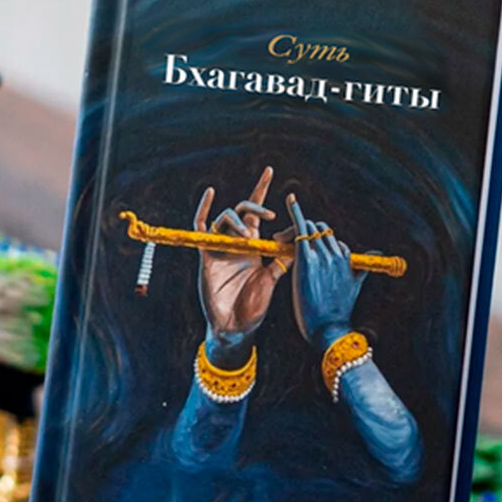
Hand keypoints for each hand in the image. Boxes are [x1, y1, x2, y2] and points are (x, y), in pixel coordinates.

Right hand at [195, 166, 292, 364]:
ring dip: (239, 222)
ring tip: (249, 236)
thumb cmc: (254, 306)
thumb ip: (281, 257)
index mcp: (254, 245)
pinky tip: (212, 194)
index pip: (260, 214)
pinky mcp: (207, 255)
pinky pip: (201, 228)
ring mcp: (221, 247)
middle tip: (270, 216)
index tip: (273, 174)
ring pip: (227, 218)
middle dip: (257, 207)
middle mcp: (237, 242)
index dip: (264, 193)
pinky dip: (205, 210)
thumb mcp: (272, 278)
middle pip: (244, 211)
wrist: (235, 326)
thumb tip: (300, 235)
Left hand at [286, 194, 365, 350]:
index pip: (331, 239)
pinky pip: (301, 229)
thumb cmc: (337, 312)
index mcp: (346, 258)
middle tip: (287, 240)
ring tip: (278, 238)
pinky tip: (290, 200)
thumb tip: (375, 253)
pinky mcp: (307, 259)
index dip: (318, 241)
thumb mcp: (354, 286)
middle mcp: (336, 253)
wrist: (328, 329)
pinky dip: (296, 212)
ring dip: (294, 229)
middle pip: (320, 230)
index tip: (305, 248)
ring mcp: (322, 255)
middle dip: (306, 231)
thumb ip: (362, 268)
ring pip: (308, 228)